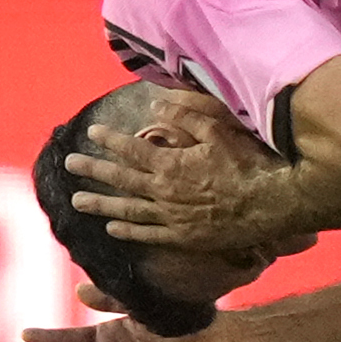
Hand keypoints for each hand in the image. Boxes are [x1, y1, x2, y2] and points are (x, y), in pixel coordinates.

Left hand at [65, 121, 296, 249]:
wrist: (270, 206)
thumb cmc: (249, 165)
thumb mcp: (220, 130)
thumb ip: (188, 116)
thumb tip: (157, 103)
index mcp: (171, 164)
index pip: (132, 149)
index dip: (110, 140)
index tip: (91, 133)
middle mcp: (164, 192)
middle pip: (121, 179)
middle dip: (93, 169)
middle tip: (69, 163)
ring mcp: (172, 217)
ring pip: (127, 210)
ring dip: (100, 204)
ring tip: (76, 201)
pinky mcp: (183, 238)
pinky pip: (148, 235)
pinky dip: (127, 232)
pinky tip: (111, 228)